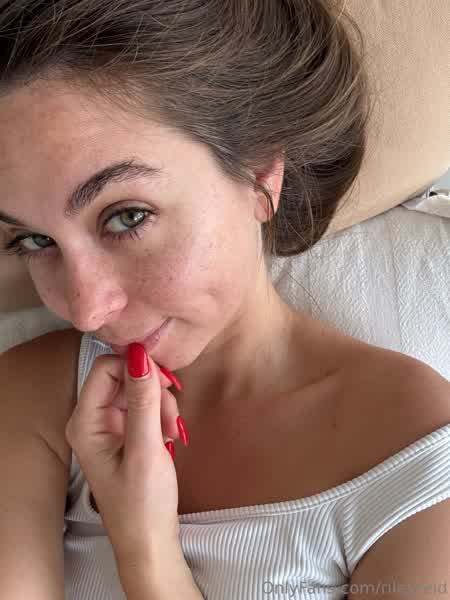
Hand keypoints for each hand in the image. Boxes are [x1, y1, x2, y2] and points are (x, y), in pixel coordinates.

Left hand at [65, 343, 185, 568]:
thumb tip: (139, 353)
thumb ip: (143, 400)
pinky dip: (161, 416)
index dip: (136, 368)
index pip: (106, 368)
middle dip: (153, 391)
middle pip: (124, 378)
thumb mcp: (146, 448)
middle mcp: (92, 420)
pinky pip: (144, 407)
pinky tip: (170, 436)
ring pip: (138, 391)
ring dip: (161, 405)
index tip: (166, 384)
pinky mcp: (125, 434)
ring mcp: (109, 427)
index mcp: (85, 422)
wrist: (150, 541)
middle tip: (172, 417)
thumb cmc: (143, 502)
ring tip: (173, 433)